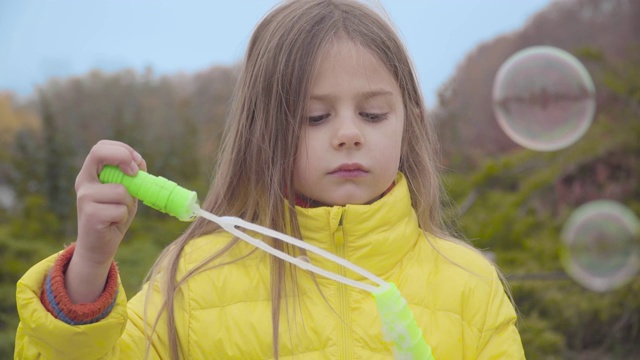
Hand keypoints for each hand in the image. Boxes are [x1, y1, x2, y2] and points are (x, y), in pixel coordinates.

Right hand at [65, 140, 146, 302]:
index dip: (121, 149)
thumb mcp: (125, 193)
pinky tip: (113, 223)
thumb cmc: (114, 216)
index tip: (136, 163)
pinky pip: (120, 209)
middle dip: (123, 157)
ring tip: (118, 213)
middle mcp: (83, 182)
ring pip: (121, 190)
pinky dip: (124, 217)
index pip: (100, 147)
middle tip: (136, 174)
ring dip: (128, 203)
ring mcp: (84, 197)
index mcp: (90, 174)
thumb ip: (131, 178)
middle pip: (100, 153)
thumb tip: (141, 162)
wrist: (98, 247)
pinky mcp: (90, 214)